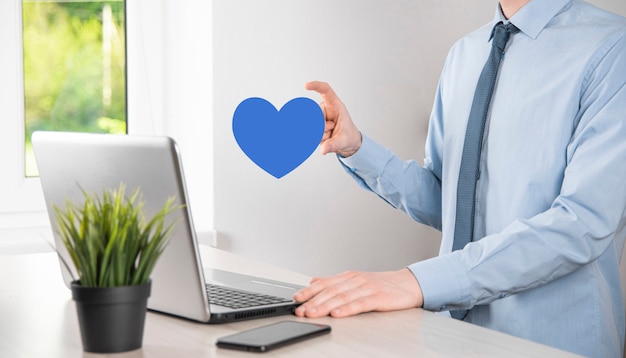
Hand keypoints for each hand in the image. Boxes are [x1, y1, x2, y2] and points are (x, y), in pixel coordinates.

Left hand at [293, 268, 423, 317]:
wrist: (408, 283)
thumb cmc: (382, 284)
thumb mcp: (356, 280)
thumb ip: (335, 282)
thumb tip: (314, 281)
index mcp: (348, 276)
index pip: (324, 283)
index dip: (309, 291)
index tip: (296, 299)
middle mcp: (355, 280)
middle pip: (330, 291)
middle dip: (313, 301)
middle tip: (300, 310)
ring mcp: (367, 288)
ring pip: (342, 297)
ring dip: (325, 306)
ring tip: (313, 313)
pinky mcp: (378, 297)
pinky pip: (360, 304)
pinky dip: (347, 309)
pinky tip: (338, 314)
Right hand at [305, 81, 361, 156]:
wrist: (347, 144)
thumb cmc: (348, 137)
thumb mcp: (344, 141)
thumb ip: (333, 145)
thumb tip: (323, 149)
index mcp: (335, 105)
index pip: (325, 90)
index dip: (316, 86)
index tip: (306, 86)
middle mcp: (324, 109)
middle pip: (315, 113)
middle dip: (321, 127)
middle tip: (331, 131)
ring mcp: (317, 116)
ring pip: (311, 124)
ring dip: (319, 134)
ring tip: (329, 135)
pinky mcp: (312, 124)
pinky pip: (309, 132)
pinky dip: (316, 138)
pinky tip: (324, 138)